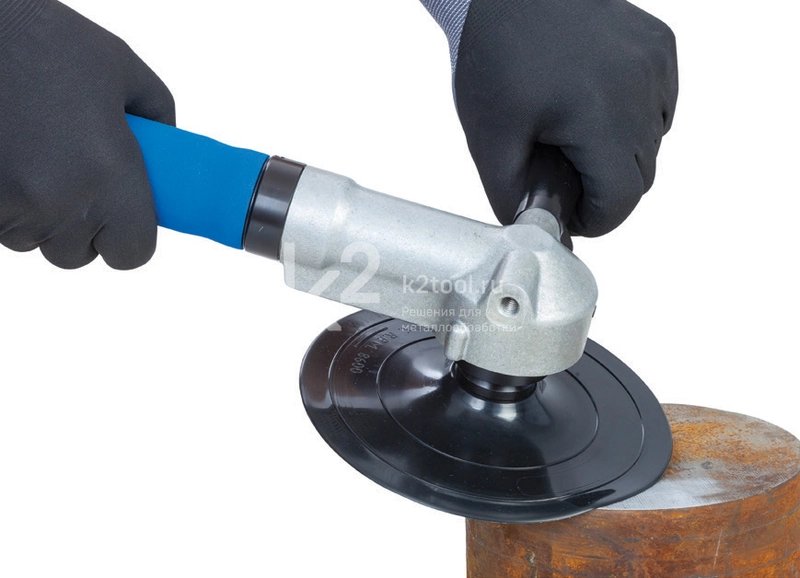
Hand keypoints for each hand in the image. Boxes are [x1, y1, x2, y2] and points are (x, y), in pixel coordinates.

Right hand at [0, 0, 174, 268]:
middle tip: (75, 180)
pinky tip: (8, 160)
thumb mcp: (123, 70)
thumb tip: (168, 148)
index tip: (122, 216)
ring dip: (37, 216)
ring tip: (35, 159)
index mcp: (110, 177)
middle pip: (77, 253)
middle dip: (79, 227)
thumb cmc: (47, 42)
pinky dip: (3, 203)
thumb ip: (157, 116)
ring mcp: (9, 207)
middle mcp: (60, 203)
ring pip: (32, 240)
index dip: (129, 238)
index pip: (132, 254)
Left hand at [453, 0, 677, 235]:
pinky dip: (633, 120)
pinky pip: (660, 106)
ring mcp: (655, 64)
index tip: (567, 210)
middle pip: (641, 176)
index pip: (622, 200)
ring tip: (572, 136)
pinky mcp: (660, 46)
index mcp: (600, 115)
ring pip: (653, 143)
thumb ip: (513, 200)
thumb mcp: (490, 140)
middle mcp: (641, 88)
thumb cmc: (492, 57)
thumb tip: (539, 236)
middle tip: (561, 173)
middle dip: (604, 189)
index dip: (594, 218)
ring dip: (618, 155)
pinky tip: (593, 106)